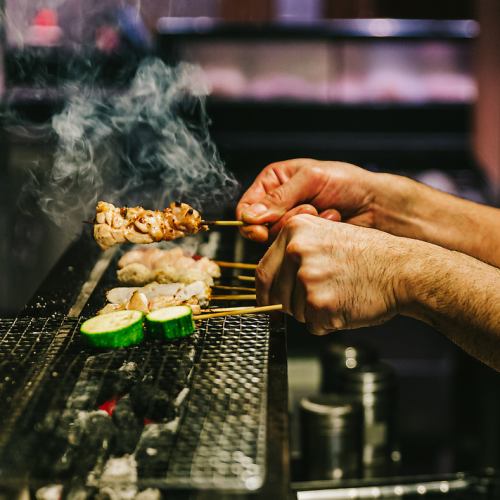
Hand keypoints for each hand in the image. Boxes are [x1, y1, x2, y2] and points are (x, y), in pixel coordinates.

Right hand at [236, 158, 380, 241]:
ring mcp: (290, 225)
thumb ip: (279, 197)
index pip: (245, 207)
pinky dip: (312, 235)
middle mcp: (278, 205)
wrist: (376, 205)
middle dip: (284, 221)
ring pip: (276, 239)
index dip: (249, 220)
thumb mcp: (311, 179)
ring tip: (325, 212)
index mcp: (273, 182)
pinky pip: (294, 247)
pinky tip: (331, 221)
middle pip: (259, 227)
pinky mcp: (303, 241)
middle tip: (310, 209)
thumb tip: (250, 216)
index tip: (260, 230)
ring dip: (302, 226)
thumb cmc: (347, 183)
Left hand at [256, 214, 411, 333]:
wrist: (403, 270)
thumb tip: (271, 279)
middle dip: (291, 305)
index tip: (268, 301)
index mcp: (295, 230)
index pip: (263, 271)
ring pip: (294, 312)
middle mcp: (296, 250)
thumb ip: (295, 253)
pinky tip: (346, 305)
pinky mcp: (319, 303)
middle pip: (275, 295)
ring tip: (340, 294)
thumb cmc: (371, 256)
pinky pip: (313, 325)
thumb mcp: (327, 236)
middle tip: (318, 297)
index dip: (266, 292)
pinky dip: (327, 323)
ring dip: (312, 313)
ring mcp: (306, 277)